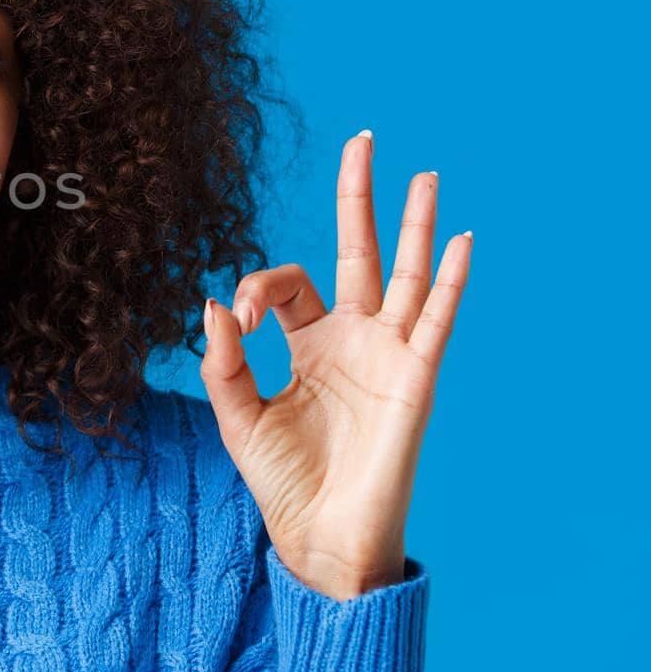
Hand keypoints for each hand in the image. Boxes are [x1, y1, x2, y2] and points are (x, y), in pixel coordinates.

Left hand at [199, 130, 470, 600]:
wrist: (319, 532)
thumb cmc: (280, 477)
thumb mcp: (236, 413)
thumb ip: (223, 360)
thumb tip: (212, 302)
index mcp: (307, 343)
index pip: (287, 284)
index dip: (258, 288)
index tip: (239, 321)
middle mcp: (351, 337)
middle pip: (357, 251)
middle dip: (358, 196)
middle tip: (363, 138)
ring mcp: (386, 353)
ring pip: (404, 272)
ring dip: (414, 224)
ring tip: (424, 174)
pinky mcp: (414, 376)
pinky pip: (435, 319)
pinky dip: (448, 281)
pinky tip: (460, 240)